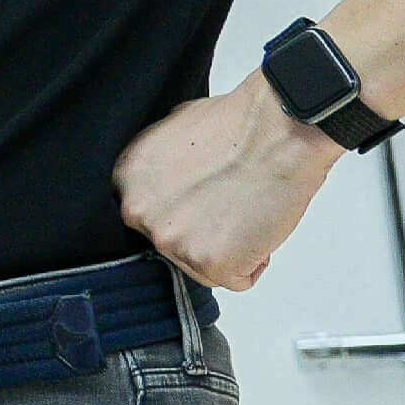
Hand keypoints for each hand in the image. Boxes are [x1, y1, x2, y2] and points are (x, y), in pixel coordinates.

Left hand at [112, 75, 340, 288]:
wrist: (276, 131)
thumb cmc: (237, 125)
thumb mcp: (171, 136)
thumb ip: (159, 171)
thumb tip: (167, 188)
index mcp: (127, 182)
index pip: (152, 218)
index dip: (187, 213)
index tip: (205, 201)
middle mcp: (140, 214)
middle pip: (175, 245)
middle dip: (205, 232)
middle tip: (232, 203)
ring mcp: (172, 241)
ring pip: (204, 266)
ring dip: (231, 247)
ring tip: (247, 208)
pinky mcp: (210, 262)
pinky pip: (237, 278)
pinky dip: (256, 260)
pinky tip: (259, 225)